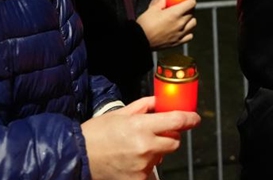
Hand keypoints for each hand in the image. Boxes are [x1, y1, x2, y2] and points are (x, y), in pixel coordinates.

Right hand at [82, 96, 200, 179]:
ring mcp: (142, 166)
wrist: (78, 156)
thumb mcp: (121, 113)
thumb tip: (161, 101)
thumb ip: (144, 106)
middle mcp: (145, 147)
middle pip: (174, 142)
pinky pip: (152, 171)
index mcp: (141, 126)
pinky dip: (146, 166)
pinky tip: (132, 161)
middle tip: (155, 133)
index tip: (194, 119)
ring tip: (135, 149)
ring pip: (162, 156)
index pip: (176, 121)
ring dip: (156, 151)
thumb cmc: (96, 133)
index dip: (189, 119)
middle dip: (169, 136)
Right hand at [137, 0, 197, 49]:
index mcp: (174, 14)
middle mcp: (179, 24)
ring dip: (190, 18)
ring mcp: (179, 34)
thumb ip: (161, 1)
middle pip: (192, 12)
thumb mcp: (152, 9)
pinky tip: (183, 29)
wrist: (140, 41)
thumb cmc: (145, 25)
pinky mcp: (177, 42)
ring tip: (184, 17)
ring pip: (193, 24)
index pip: (191, 3)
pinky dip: (188, 31)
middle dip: (189, 7)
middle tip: (183, 5)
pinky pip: (189, 36)